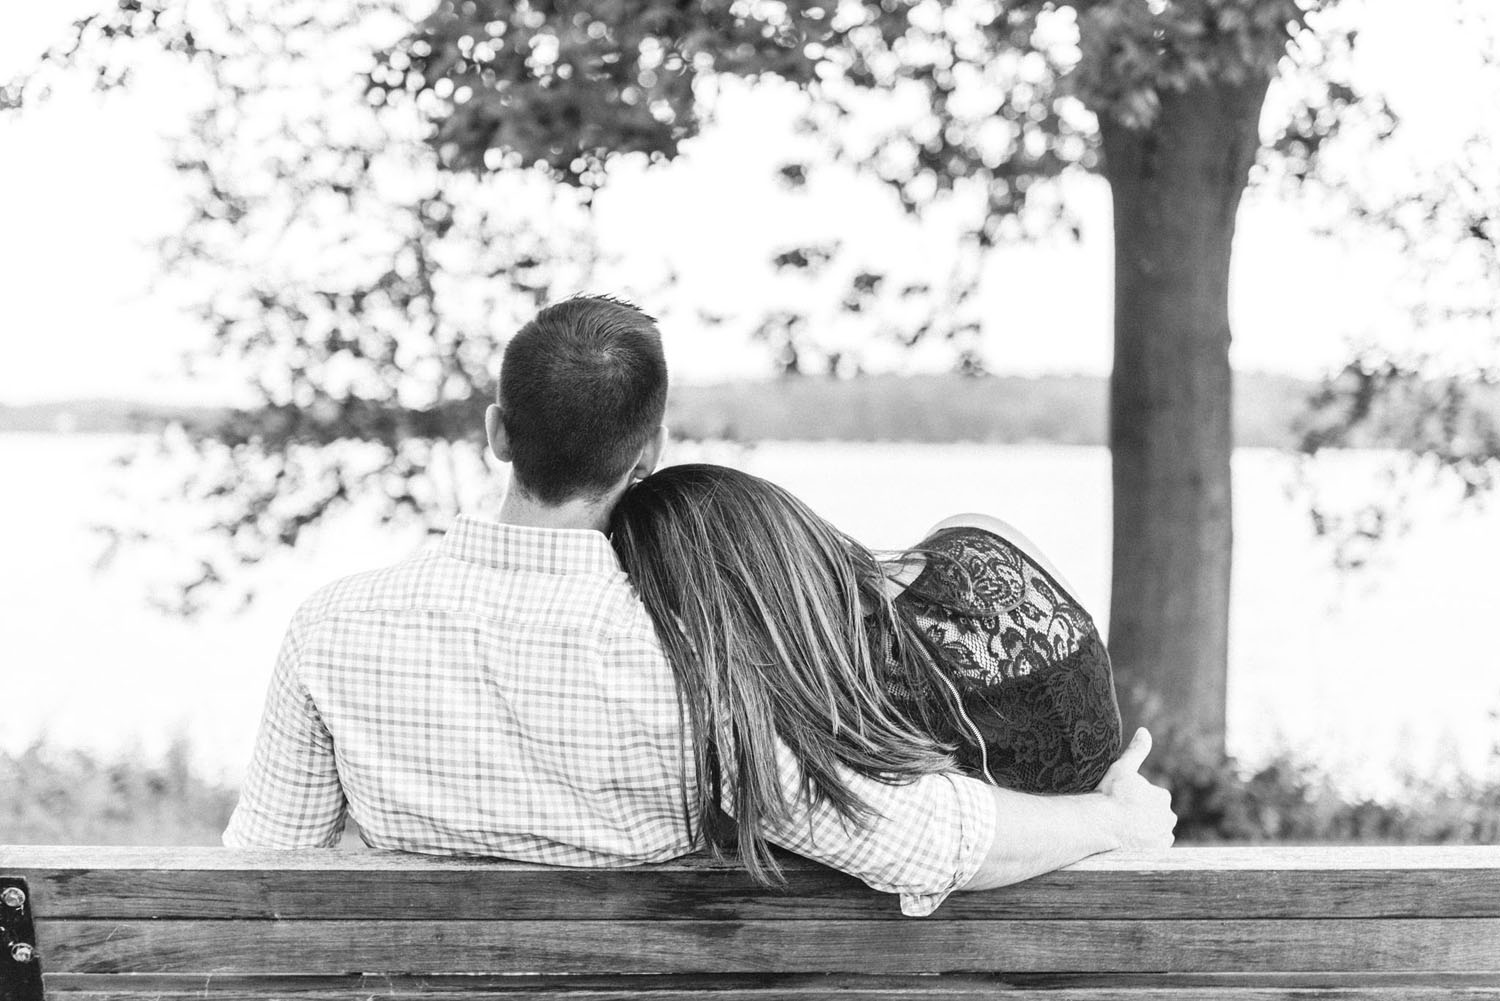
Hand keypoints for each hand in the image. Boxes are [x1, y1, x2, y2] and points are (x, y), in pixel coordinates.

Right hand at [1095, 727, 1175, 850]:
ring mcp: (1163, 838)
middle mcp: (1168, 818)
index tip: (1120, 803)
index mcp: (1163, 797)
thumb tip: (1144, 731)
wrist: (1101, 825)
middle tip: (1119, 817)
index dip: (1134, 800)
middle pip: (1155, 817)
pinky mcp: (1156, 854)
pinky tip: (1127, 843)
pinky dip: (1143, 846)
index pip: (1152, 799)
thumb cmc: (1110, 795)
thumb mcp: (1122, 768)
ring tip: (1122, 831)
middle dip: (1141, 817)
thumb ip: (1136, 750)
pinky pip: (1151, 849)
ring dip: (1143, 832)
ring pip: (1154, 833)